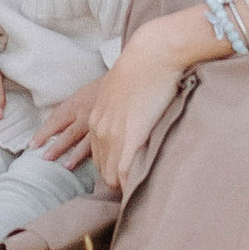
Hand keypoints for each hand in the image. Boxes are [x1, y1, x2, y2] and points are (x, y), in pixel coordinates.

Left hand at [29, 75, 108, 167]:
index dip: (43, 133)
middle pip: (69, 133)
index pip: (55, 119)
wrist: (125, 80)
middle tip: (45, 158)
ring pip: (86, 141)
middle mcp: (85, 114)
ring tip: (67, 166)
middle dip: (57, 147)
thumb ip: (70, 110)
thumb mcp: (81, 95)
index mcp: (75, 104)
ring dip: (76, 155)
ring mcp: (100, 123)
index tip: (32, 145)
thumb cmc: (100, 90)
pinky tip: (95, 164)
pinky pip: (103, 143)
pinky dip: (97, 154)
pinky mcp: (112, 129)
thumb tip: (53, 124)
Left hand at [82, 6, 227, 189]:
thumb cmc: (143, 68)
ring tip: (132, 195)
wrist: (151, 54)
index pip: (97, 154)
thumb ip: (122, 107)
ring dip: (120, 185)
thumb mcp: (121, 89)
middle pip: (101, 168)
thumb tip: (133, 114)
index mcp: (96, 117)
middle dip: (113, 180)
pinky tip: (136, 190)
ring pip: (110, 175)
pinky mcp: (130, 137)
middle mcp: (99, 128)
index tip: (122, 174)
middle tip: (128, 189)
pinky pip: (123, 172)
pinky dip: (128, 185)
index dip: (109, 166)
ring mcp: (113, 134)